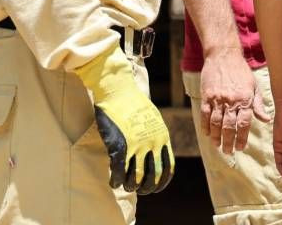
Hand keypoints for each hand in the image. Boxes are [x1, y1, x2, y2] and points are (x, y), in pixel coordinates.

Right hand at [74, 42, 174, 193]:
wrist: (119, 91)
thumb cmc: (135, 104)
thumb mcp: (153, 120)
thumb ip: (156, 136)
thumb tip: (154, 151)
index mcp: (163, 137)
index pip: (168, 167)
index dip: (162, 182)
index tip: (156, 188)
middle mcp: (152, 144)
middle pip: (153, 176)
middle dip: (147, 188)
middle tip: (140, 190)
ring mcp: (136, 146)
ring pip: (136, 178)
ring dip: (130, 186)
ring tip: (125, 186)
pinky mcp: (119, 146)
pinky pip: (119, 172)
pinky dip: (116, 181)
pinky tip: (113, 182)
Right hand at [200, 50, 269, 154]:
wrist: (224, 55)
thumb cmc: (241, 72)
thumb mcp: (254, 86)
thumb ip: (258, 105)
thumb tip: (266, 120)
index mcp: (245, 99)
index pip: (244, 123)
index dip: (242, 138)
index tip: (241, 147)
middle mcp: (232, 101)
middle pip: (229, 126)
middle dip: (229, 141)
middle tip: (229, 151)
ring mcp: (218, 99)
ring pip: (216, 123)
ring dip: (216, 136)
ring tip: (218, 145)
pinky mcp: (207, 96)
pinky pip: (205, 115)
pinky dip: (205, 126)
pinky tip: (207, 134)